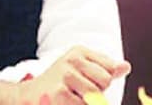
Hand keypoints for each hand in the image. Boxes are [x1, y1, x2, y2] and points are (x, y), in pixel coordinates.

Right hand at [0, 46, 129, 104]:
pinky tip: (63, 102)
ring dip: (85, 102)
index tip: (88, 82)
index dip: (103, 81)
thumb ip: (105, 69)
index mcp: (79, 52)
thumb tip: (126, 67)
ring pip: (96, 96)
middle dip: (96, 93)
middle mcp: (72, 59)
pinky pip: (83, 104)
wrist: (25, 97)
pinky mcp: (59, 94)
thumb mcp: (80, 70)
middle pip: (105, 82)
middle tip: (77, 92)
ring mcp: (65, 76)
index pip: (110, 68)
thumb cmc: (58, 85)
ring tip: (70, 98)